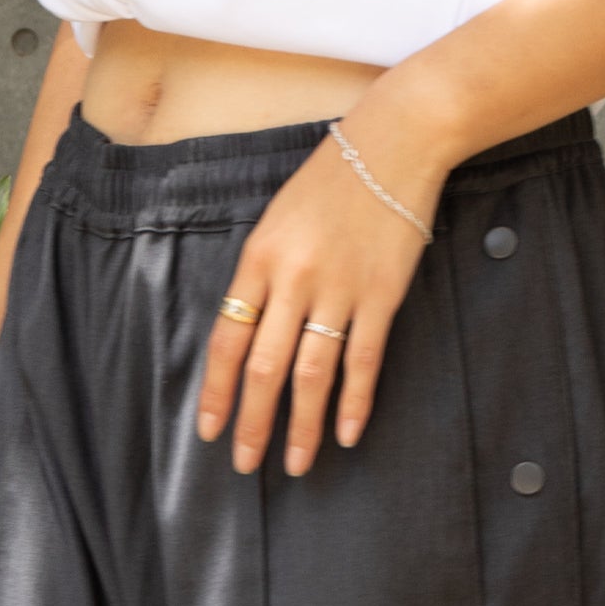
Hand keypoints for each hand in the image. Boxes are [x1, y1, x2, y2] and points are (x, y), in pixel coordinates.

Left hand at [197, 123, 445, 478]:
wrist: (395, 141)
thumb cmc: (331, 181)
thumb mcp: (278, 221)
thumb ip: (262, 277)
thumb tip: (249, 337)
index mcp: (259, 259)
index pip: (227, 340)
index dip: (217, 392)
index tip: (209, 431)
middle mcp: (294, 279)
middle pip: (264, 368)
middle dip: (252, 423)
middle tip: (245, 464)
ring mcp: (340, 289)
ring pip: (311, 374)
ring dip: (302, 426)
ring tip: (296, 464)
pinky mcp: (381, 295)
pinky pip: (363, 361)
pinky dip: (354, 402)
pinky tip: (346, 434)